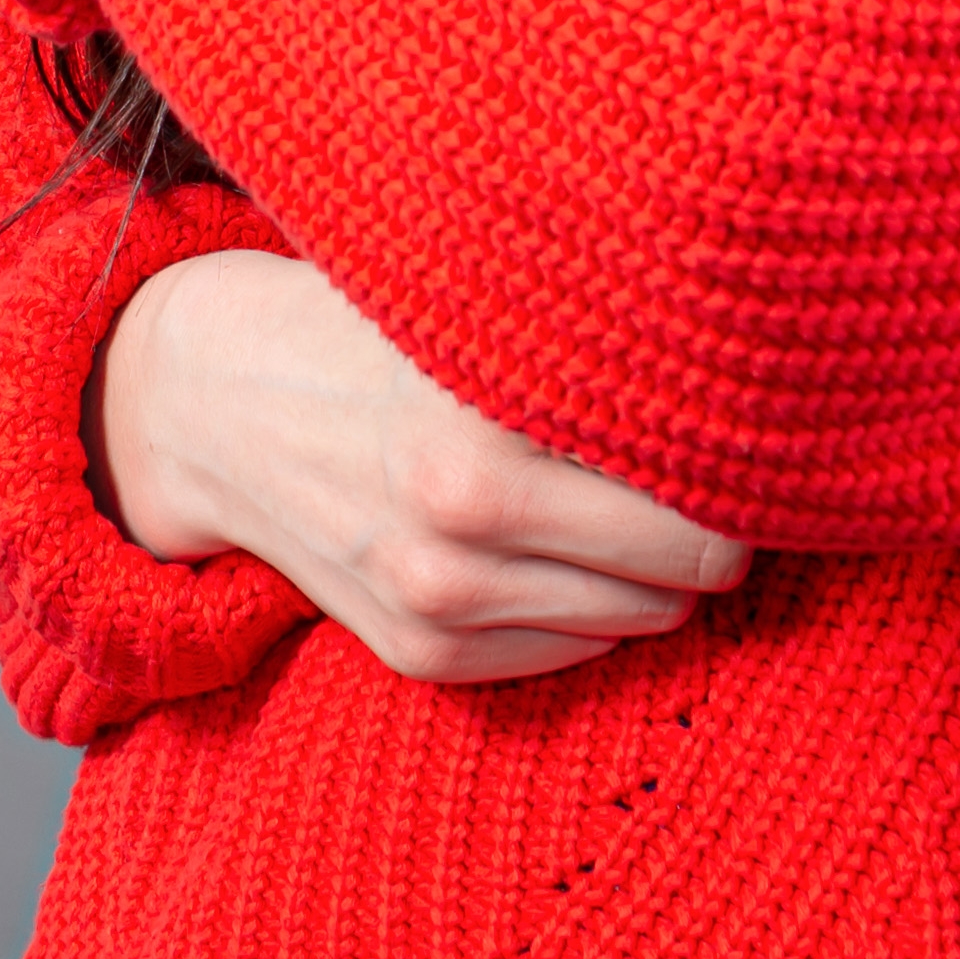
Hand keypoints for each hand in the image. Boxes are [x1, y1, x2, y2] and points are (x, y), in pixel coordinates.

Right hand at [96, 250, 749, 684]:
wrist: (209, 402)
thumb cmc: (361, 325)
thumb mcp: (469, 303)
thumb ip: (591, 337)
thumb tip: (750, 359)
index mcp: (484, 430)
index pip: (695, 494)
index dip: (735, 461)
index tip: (743, 430)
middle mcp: (462, 528)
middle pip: (688, 568)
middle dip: (706, 521)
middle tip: (695, 465)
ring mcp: (438, 604)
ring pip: (643, 619)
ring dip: (649, 567)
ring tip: (611, 496)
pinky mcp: (422, 655)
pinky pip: (576, 652)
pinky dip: (586, 603)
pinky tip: (546, 539)